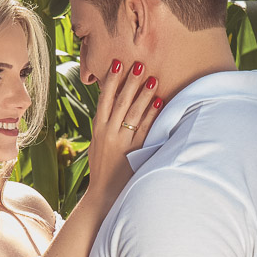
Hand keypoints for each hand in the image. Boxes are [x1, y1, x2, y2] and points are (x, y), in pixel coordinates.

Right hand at [86, 59, 163, 207]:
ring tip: (153, 78)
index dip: (111, 80)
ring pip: (134, 112)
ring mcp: (122, 141)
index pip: (104, 98)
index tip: (117, 63)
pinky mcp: (134, 151)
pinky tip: (159, 101)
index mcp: (98, 128)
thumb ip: (104, 124)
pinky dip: (152, 114)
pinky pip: (145, 129)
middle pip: (120, 101)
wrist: (104, 193)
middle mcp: (108, 132)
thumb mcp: (98, 143)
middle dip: (130, 81)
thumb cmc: (102, 166)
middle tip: (139, 64)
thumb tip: (110, 105)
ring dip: (144, 94)